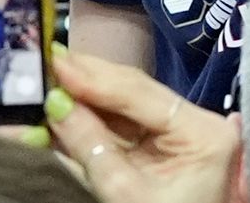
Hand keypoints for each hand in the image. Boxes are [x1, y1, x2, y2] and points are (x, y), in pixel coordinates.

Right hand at [45, 49, 244, 202]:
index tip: (57, 61)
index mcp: (204, 133)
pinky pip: (119, 127)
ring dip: (83, 95)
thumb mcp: (125, 195)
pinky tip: (62, 105)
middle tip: (45, 60)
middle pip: (132, 93)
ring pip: (122, 106)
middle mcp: (195, 124)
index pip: (141, 94)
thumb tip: (55, 106)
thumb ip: (91, 147)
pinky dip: (88, 118)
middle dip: (86, 79)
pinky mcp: (158, 149)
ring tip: (47, 78)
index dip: (95, 77)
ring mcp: (177, 135)